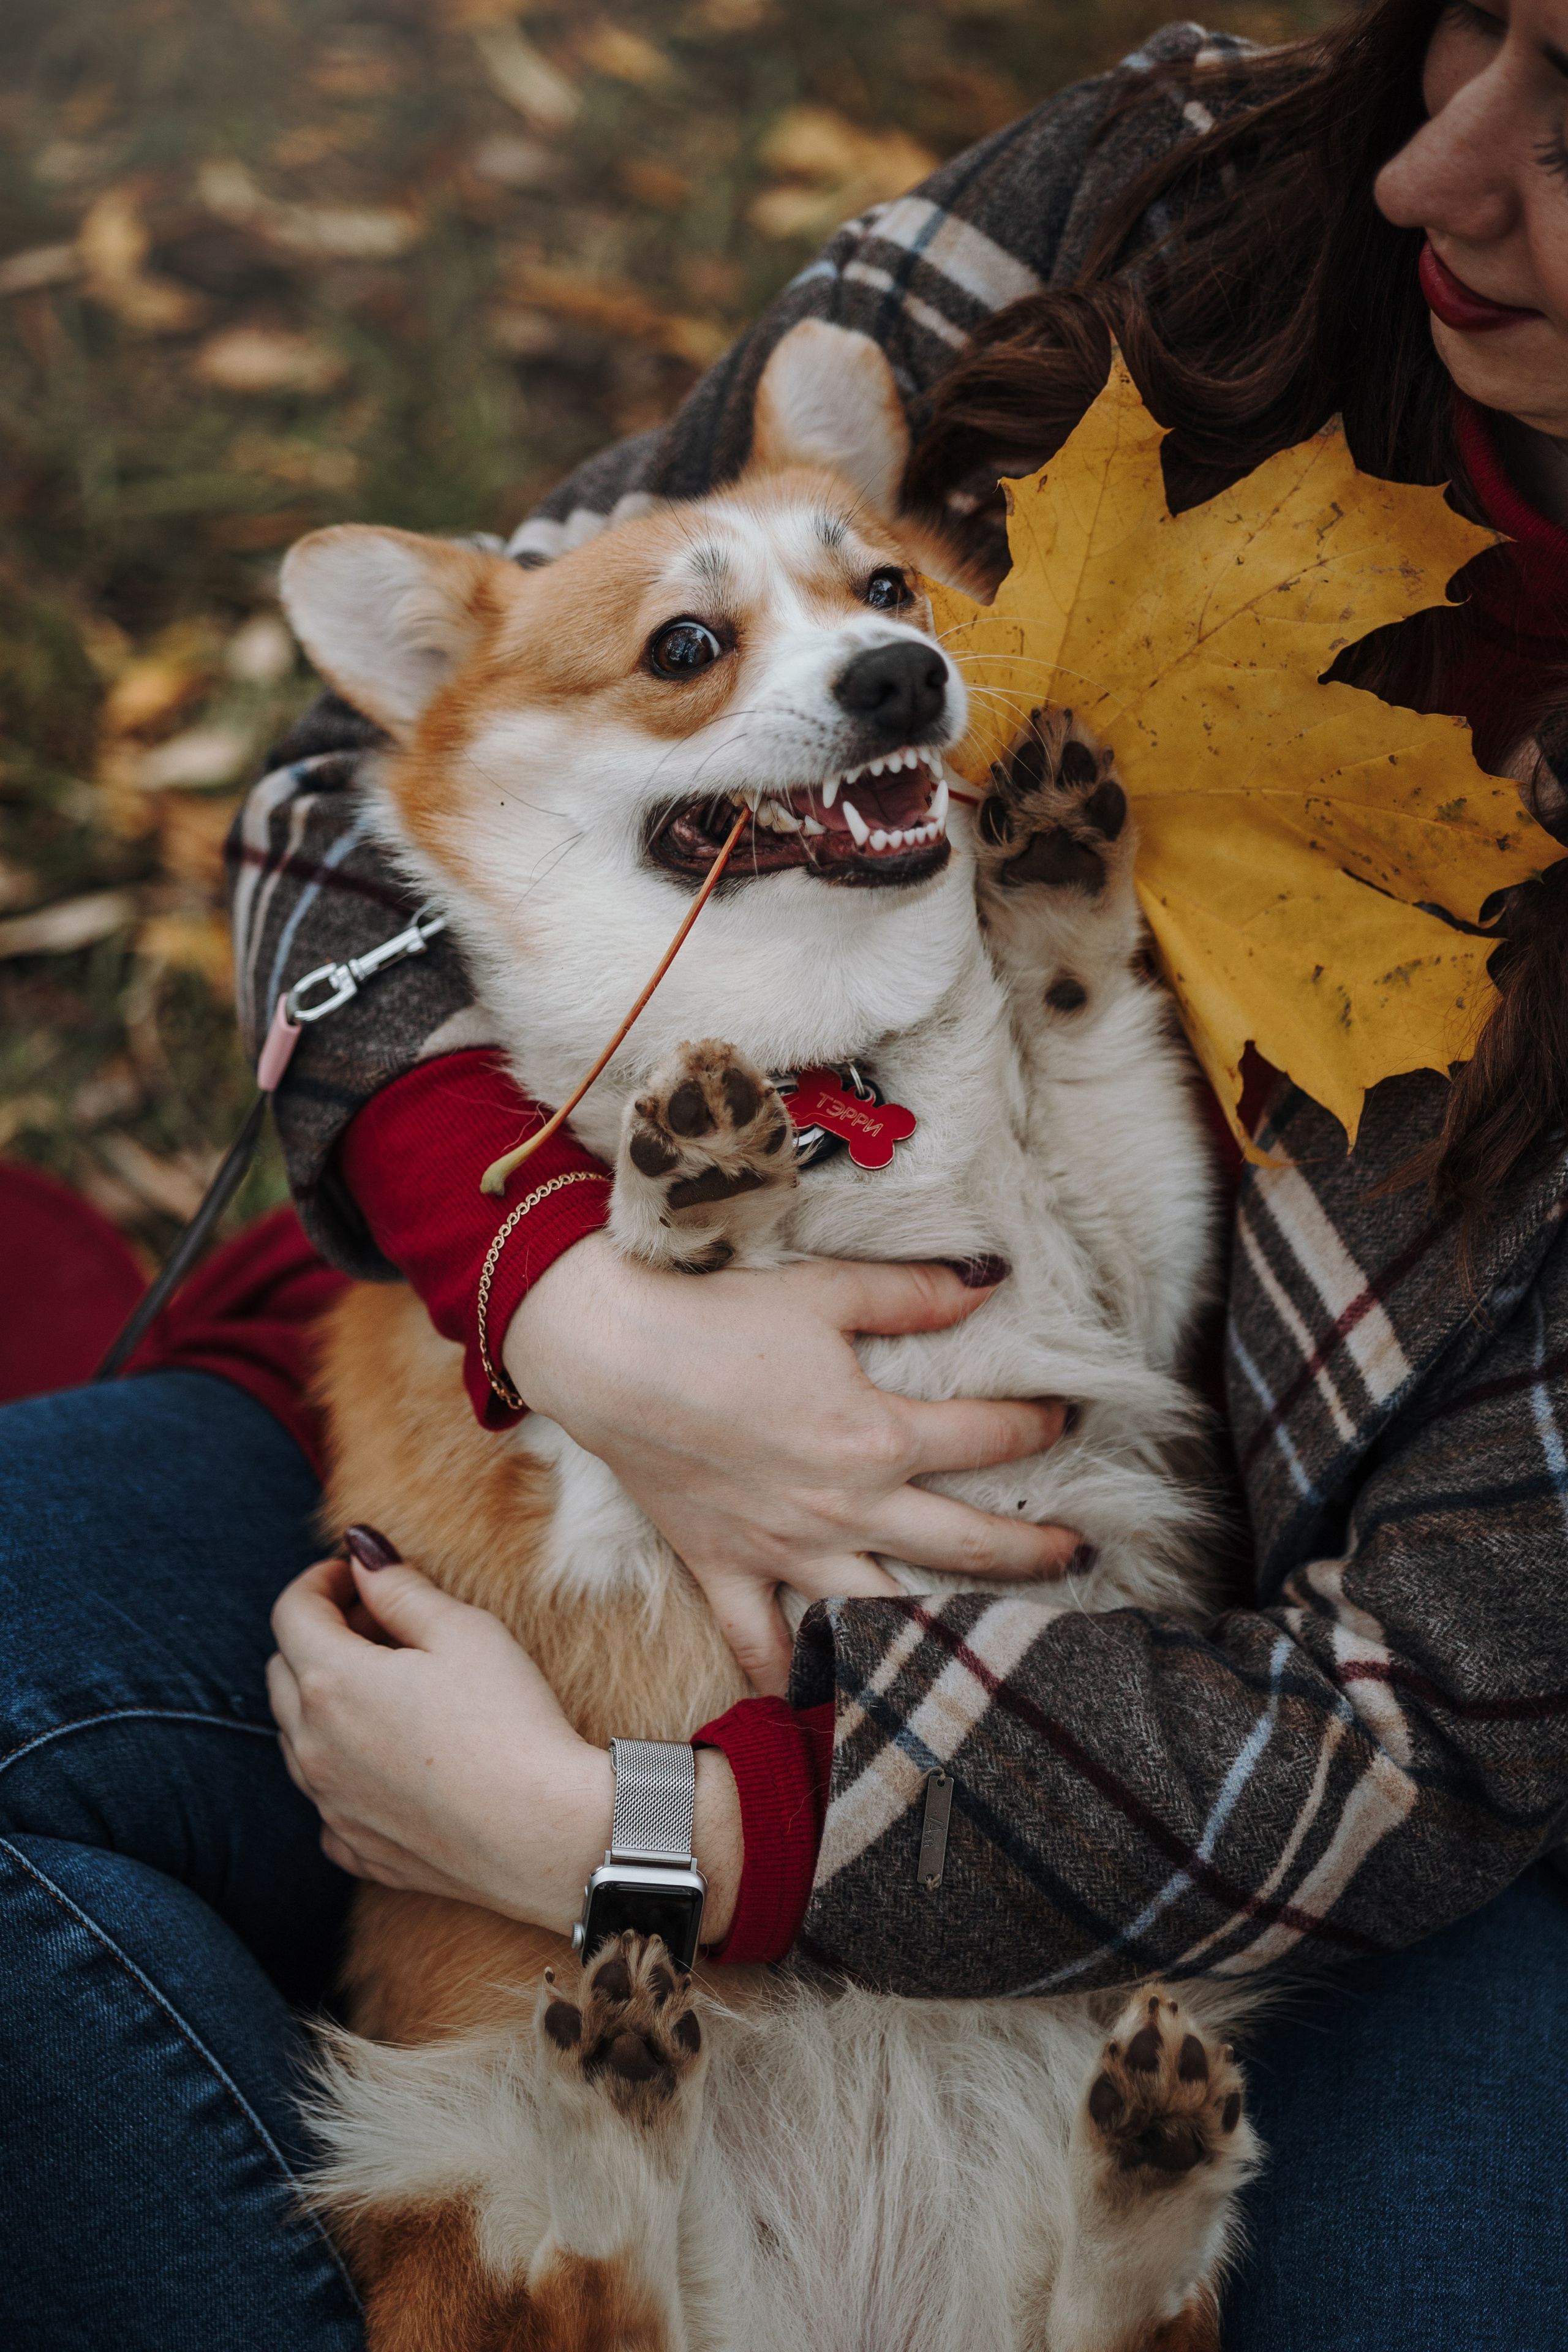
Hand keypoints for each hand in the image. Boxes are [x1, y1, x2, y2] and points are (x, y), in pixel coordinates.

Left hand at [267, 1544, 743, 1939]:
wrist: (545, 1834)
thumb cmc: (509, 1723)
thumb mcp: (462, 1632)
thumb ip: (400, 1587)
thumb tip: (360, 1549)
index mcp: (331, 1681)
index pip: (291, 1612)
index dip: (320, 1581)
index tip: (356, 1575)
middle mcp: (312, 1746)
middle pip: (283, 1671)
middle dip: (320, 1635)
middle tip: (381, 1624)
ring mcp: (329, 1804)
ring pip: (296, 1736)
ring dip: (325, 1700)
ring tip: (391, 1687)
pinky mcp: (355, 1847)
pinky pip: (325, 1799)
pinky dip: (342, 1767)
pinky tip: (392, 1758)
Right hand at [505, 1236, 1075, 1691]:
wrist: (603, 1351)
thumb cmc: (713, 1312)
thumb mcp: (825, 1288)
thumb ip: (913, 1294)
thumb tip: (989, 1281)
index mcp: (876, 1437)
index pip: (987, 1437)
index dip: (1037, 1425)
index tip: (1066, 1418)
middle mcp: (843, 1508)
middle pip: (964, 1545)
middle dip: (1033, 1549)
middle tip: (1079, 1551)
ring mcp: (784, 1550)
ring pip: (883, 1610)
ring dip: (942, 1625)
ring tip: (988, 1636)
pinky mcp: (724, 1568)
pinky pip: (763, 1643)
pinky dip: (793, 1678)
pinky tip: (825, 1704)